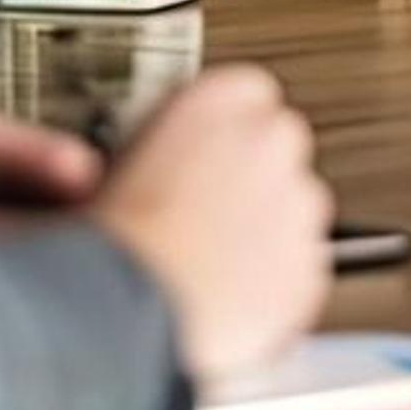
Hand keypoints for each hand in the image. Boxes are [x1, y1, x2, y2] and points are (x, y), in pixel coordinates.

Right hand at [85, 66, 333, 381]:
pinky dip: (273, 284)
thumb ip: (155, 142)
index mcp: (218, 99)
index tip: (200, 153)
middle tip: (200, 211)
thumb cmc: (102, 243)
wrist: (122, 317)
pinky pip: (299, 269)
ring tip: (205, 261)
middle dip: (248, 176)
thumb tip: (149, 155)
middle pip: (276, 146)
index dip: (220, 130)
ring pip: (293, 209)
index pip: (245, 92)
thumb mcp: (104, 163)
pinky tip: (224, 296)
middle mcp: (269, 143)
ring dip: (262, 229)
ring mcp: (298, 206)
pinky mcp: (308, 268)